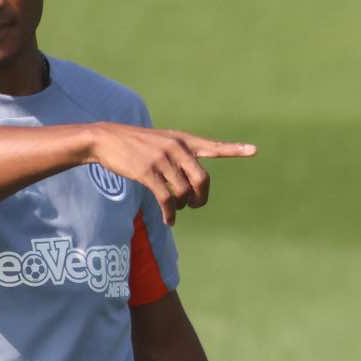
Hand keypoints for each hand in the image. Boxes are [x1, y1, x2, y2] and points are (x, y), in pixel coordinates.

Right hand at [86, 123, 254, 224]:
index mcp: (183, 140)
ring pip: (184, 192)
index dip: (234, 149)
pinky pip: (166, 199)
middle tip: (196, 205)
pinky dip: (170, 213)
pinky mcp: (147, 172)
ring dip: (182, 206)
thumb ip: (182, 157)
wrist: (105, 139)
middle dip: (201, 198)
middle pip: (202, 180)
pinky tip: (169, 220)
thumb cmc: (137, 144)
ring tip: (176, 209)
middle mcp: (177, 149)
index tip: (254, 150)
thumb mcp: (163, 141)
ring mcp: (162, 160)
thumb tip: (194, 186)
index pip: (213, 147)